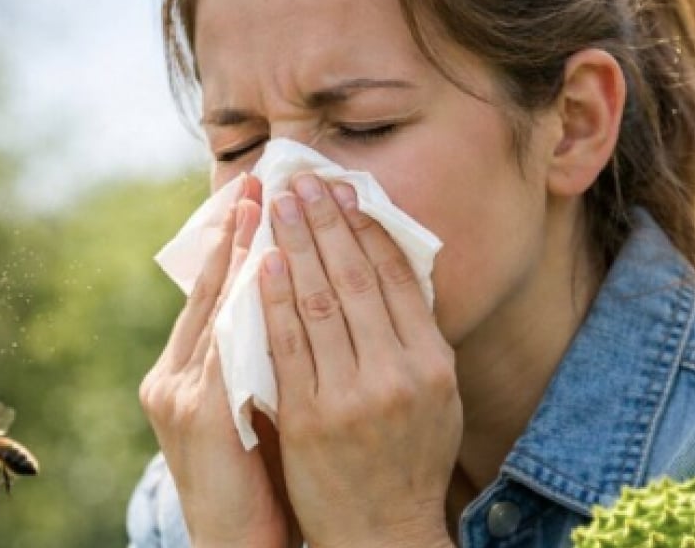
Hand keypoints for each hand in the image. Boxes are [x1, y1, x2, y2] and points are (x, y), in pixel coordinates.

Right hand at [139, 174, 291, 547]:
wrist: (237, 547)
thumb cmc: (255, 483)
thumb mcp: (251, 412)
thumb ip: (260, 362)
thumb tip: (294, 304)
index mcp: (181, 375)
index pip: (211, 296)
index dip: (231, 244)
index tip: (254, 195)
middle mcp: (171, 377)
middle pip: (205, 291)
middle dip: (233, 232)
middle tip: (261, 180)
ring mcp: (179, 395)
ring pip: (213, 308)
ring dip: (240, 253)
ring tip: (263, 205)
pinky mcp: (197, 415)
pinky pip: (224, 344)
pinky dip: (244, 302)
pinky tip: (266, 267)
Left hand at [258, 174, 461, 547]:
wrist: (380, 531)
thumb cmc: (406, 457)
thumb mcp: (434, 397)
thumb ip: (414, 336)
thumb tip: (391, 266)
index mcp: (433, 363)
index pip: (398, 278)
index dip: (369, 228)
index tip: (346, 190)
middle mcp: (398, 374)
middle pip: (356, 279)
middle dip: (326, 223)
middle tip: (303, 180)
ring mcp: (351, 396)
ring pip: (318, 303)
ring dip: (295, 247)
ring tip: (278, 206)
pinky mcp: (307, 417)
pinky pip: (285, 345)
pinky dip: (271, 299)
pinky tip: (260, 264)